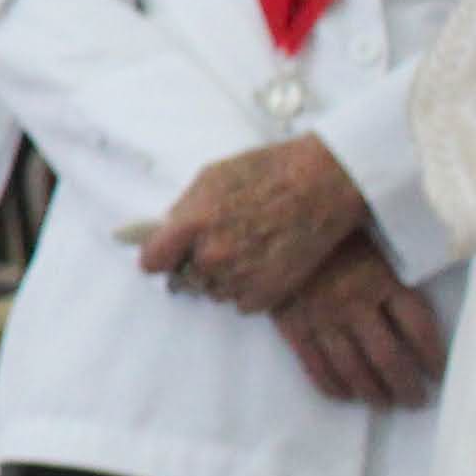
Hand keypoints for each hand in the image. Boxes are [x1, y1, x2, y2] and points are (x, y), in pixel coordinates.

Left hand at [138, 135, 371, 313]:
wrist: (323, 183)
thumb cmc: (268, 172)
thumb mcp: (211, 178)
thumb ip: (184, 210)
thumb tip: (166, 232)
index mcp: (192, 224)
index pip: (152, 261)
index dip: (159, 258)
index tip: (165, 256)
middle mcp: (212, 256)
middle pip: (184, 278)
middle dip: (195, 264)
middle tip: (223, 244)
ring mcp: (240, 277)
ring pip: (213, 291)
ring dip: (223, 277)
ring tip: (249, 249)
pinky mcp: (267, 294)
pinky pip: (241, 303)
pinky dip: (248, 289)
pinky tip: (264, 263)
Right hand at [263, 240, 445, 410]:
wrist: (271, 221)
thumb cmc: (332, 229)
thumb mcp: (372, 239)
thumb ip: (395, 269)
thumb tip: (425, 296)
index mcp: (382, 278)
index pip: (419, 328)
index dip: (433, 357)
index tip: (439, 373)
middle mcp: (355, 302)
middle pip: (389, 357)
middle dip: (406, 386)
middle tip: (416, 401)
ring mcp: (321, 316)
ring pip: (354, 368)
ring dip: (373, 393)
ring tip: (385, 404)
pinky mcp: (292, 324)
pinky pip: (314, 365)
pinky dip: (332, 386)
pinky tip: (345, 396)